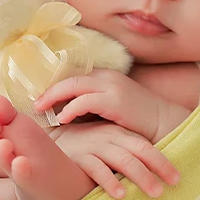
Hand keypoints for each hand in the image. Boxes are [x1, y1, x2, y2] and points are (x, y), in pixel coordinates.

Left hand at [35, 69, 187, 143]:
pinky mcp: (115, 101)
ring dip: (54, 97)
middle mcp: (107, 77)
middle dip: (49, 90)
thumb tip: (67, 113)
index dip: (55, 86)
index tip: (40, 98)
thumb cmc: (137, 121)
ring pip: (74, 86)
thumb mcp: (112, 108)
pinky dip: (70, 109)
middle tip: (34, 103)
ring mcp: (111, 87)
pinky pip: (84, 101)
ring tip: (41, 110)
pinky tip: (62, 119)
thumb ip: (92, 106)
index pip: (74, 76)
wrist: (165, 123)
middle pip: (69, 78)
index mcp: (106, 77)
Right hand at [49, 121, 180, 199]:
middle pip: (140, 151)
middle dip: (159, 167)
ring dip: (141, 176)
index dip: (163, 161)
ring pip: (123, 159)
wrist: (47, 143)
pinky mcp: (78, 157)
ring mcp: (94, 146)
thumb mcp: (106, 145)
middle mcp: (110, 138)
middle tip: (174, 184)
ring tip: (155, 192)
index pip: (146, 146)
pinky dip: (109, 182)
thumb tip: (152, 176)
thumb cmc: (83, 148)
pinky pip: (96, 169)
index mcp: (120, 134)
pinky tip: (121, 195)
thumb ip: (125, 154)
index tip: (178, 178)